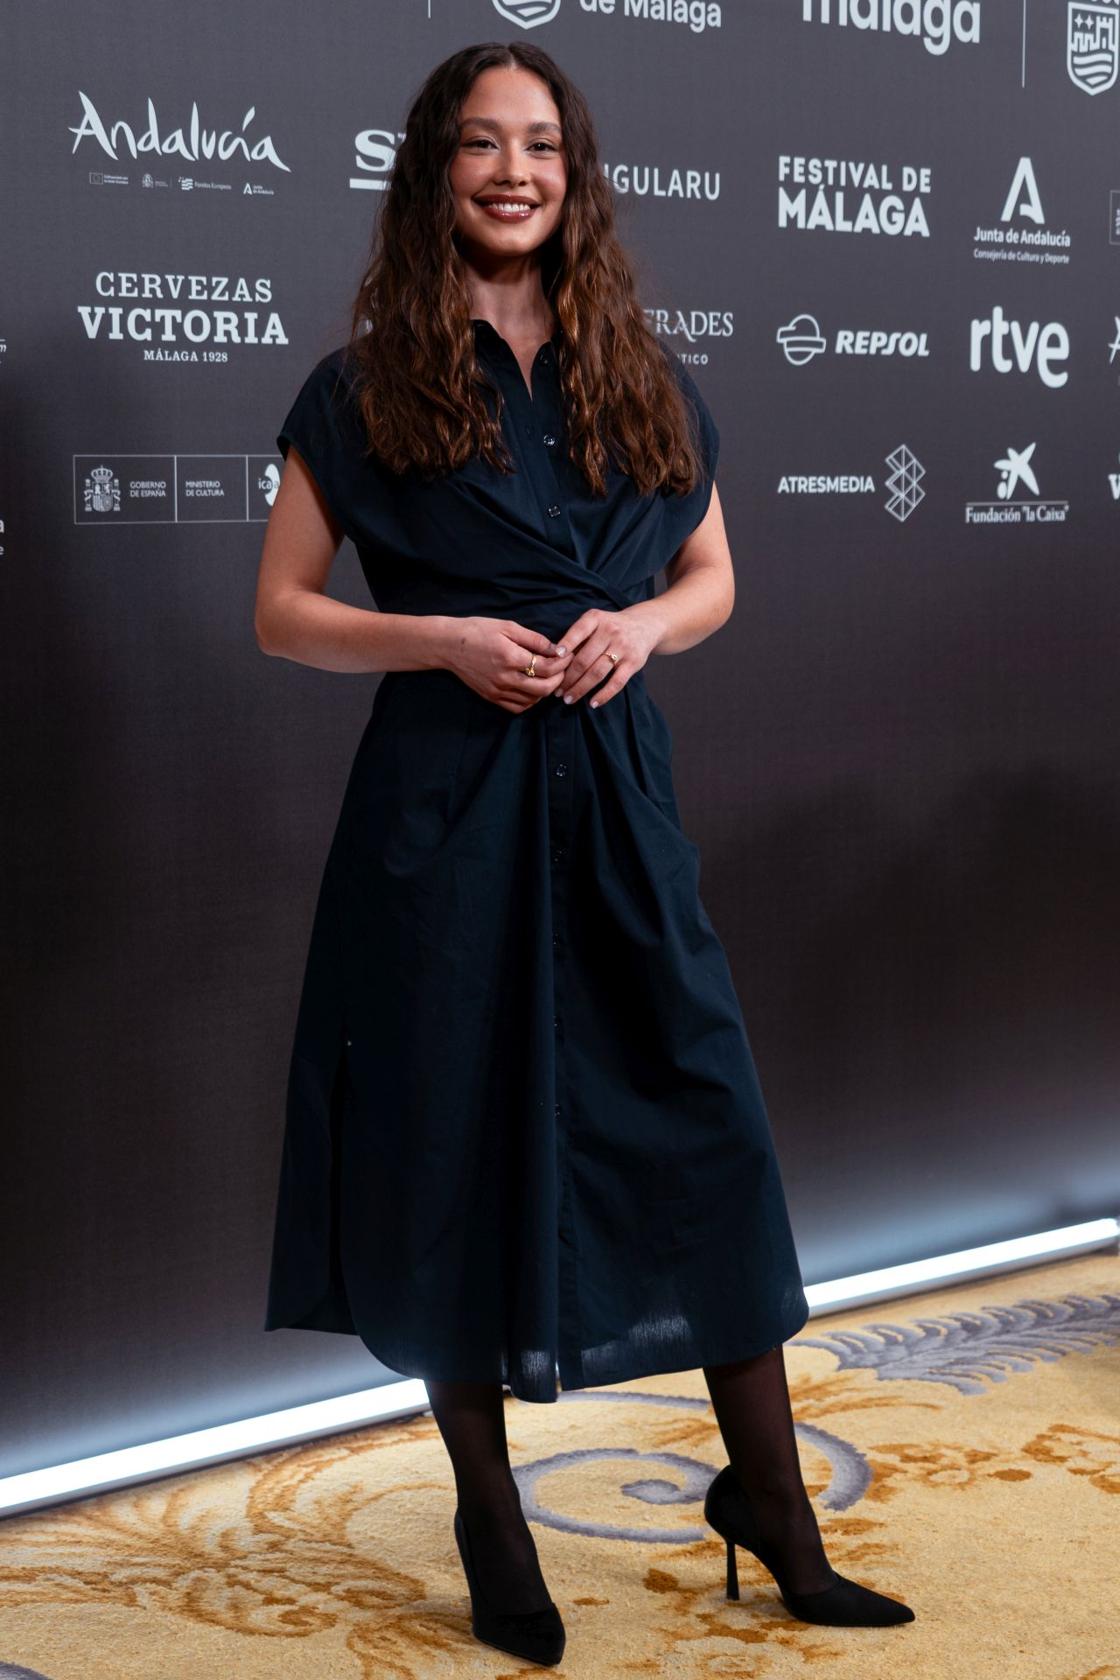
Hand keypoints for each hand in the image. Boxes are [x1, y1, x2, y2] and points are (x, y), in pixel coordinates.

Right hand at [442, 616, 573, 713]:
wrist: (448, 646)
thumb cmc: (477, 631)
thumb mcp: (507, 626)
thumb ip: (534, 639)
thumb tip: (556, 648)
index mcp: (510, 657)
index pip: (548, 667)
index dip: (562, 662)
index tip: (567, 655)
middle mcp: (505, 678)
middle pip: (544, 688)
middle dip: (560, 678)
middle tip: (563, 669)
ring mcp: (498, 690)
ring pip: (533, 700)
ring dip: (546, 690)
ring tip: (550, 677)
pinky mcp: (491, 697)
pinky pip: (518, 707)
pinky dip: (530, 701)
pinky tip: (533, 689)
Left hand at [553, 604, 664, 707]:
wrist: (644, 625)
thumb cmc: (610, 627)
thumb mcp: (595, 622)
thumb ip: (579, 638)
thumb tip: (556, 662)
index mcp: (596, 619)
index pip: (578, 631)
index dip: (566, 644)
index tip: (554, 659)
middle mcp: (610, 631)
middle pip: (584, 659)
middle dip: (568, 678)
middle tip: (557, 692)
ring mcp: (623, 647)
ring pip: (597, 673)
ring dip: (580, 689)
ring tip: (569, 699)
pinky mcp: (634, 662)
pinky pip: (616, 682)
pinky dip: (604, 695)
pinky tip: (592, 703)